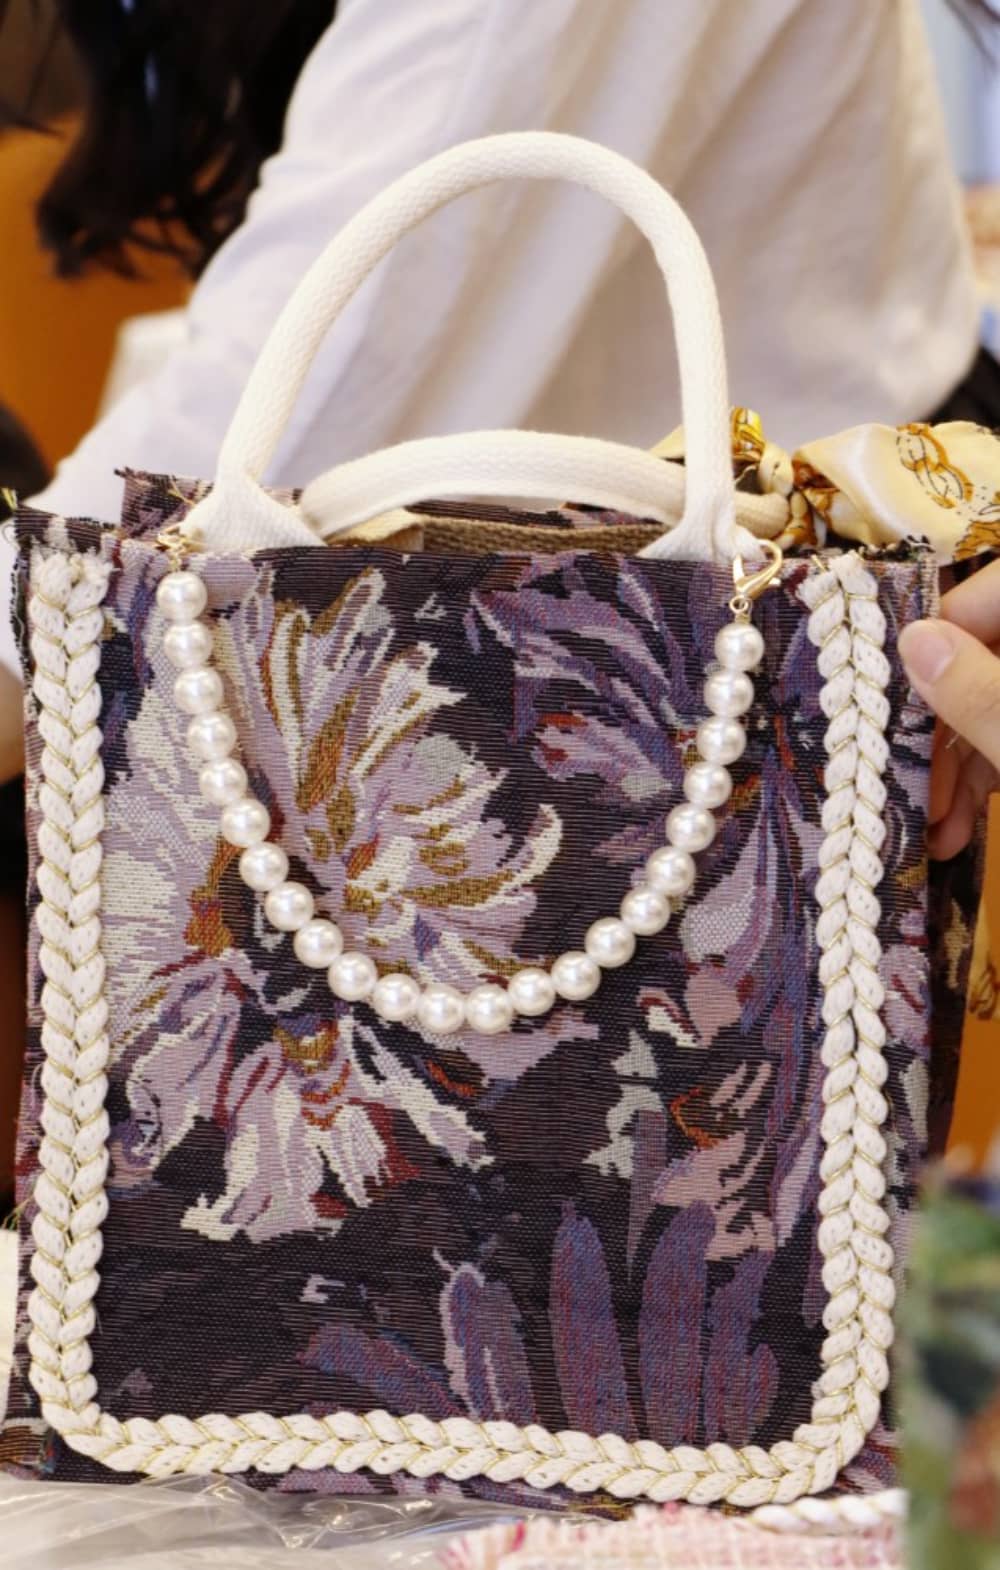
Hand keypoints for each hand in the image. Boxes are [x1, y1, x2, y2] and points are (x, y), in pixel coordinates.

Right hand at [899, 559, 999, 859]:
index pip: (982, 595)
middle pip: (982, 658)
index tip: (884, 704)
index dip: (927, 646)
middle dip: (938, 729)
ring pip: (996, 707)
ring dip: (956, 771)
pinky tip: (956, 836)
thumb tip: (912, 639)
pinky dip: (988, 779)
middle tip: (901, 788)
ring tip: (926, 833)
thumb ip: (982, 692)